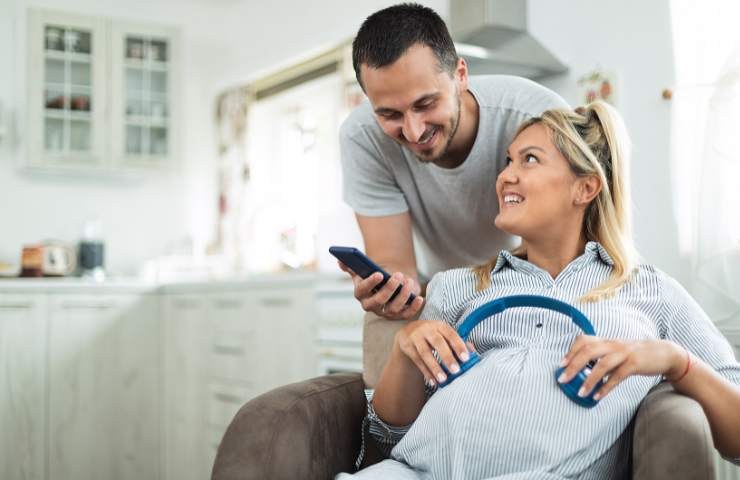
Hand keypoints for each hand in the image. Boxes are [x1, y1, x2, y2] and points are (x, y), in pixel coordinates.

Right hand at [338, 260, 423, 319]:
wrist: (388, 285)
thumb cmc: (375, 278)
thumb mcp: (363, 271)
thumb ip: (352, 266)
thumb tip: (340, 261)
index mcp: (361, 294)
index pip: (362, 290)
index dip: (370, 283)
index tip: (379, 273)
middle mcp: (372, 306)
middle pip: (378, 301)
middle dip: (389, 288)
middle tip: (398, 275)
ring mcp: (385, 312)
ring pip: (393, 308)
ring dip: (403, 295)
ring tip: (409, 281)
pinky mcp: (399, 315)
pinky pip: (406, 314)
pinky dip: (414, 307)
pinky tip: (420, 298)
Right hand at [395, 319, 474, 386]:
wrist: (408, 332)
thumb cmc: (432, 335)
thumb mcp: (444, 334)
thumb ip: (458, 343)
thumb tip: (473, 352)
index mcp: (440, 326)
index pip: (451, 334)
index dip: (458, 346)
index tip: (466, 358)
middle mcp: (427, 329)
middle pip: (437, 342)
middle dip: (447, 357)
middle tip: (456, 370)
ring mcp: (416, 337)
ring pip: (425, 352)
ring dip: (435, 367)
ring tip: (443, 379)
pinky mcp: (407, 346)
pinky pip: (417, 360)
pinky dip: (425, 372)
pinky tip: (432, 381)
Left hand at [558, 335, 686, 400]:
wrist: (664, 353)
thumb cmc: (635, 355)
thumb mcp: (615, 353)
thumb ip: (600, 359)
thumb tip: (582, 371)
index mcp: (606, 341)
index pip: (583, 340)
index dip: (570, 351)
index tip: (561, 364)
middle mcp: (613, 345)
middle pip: (588, 350)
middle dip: (573, 365)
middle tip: (563, 379)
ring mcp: (624, 353)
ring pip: (602, 364)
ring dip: (589, 380)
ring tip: (580, 392)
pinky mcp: (635, 363)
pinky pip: (618, 376)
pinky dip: (606, 387)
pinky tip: (598, 396)